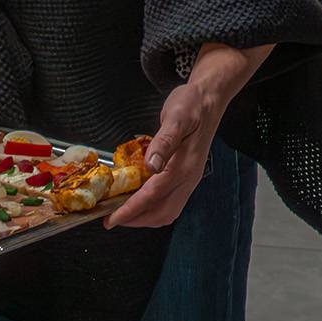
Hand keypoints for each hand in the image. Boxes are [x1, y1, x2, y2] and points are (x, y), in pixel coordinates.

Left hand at [105, 81, 223, 228]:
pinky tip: (139, 200)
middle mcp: (189, 178)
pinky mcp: (187, 177)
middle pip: (162, 212)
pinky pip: (171, 202)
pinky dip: (153, 208)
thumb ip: (163, 141)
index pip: (153, 195)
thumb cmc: (191, 105)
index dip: (131, 209)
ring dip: (145, 217)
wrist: (209, 100)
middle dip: (136, 219)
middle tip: (112, 218)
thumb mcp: (176, 117)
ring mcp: (190, 179)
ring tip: (123, 213)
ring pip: (168, 211)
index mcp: (184, 166)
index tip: (113, 218)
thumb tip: (150, 165)